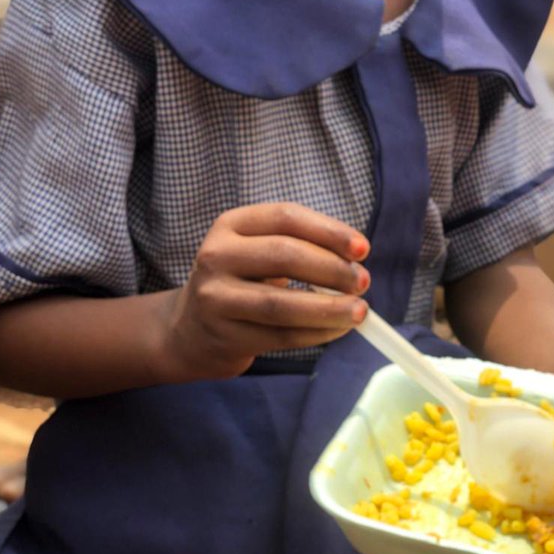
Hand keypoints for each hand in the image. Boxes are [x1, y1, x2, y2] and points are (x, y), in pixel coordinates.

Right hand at [161, 203, 370, 380]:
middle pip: (284, 255)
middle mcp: (217, 256)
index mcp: (231, 224)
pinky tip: (337, 330)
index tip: (363, 248)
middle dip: (332, 269)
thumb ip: (299, 246)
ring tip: (360, 311)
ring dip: (329, 308)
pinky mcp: (223, 336)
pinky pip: (280, 336)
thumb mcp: (257, 250)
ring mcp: (215, 298)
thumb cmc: (241, 280)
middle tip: (364, 282)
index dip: (328, 230)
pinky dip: (316, 333)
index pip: (285, 217)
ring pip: (281, 304)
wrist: (189, 328)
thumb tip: (355, 261)